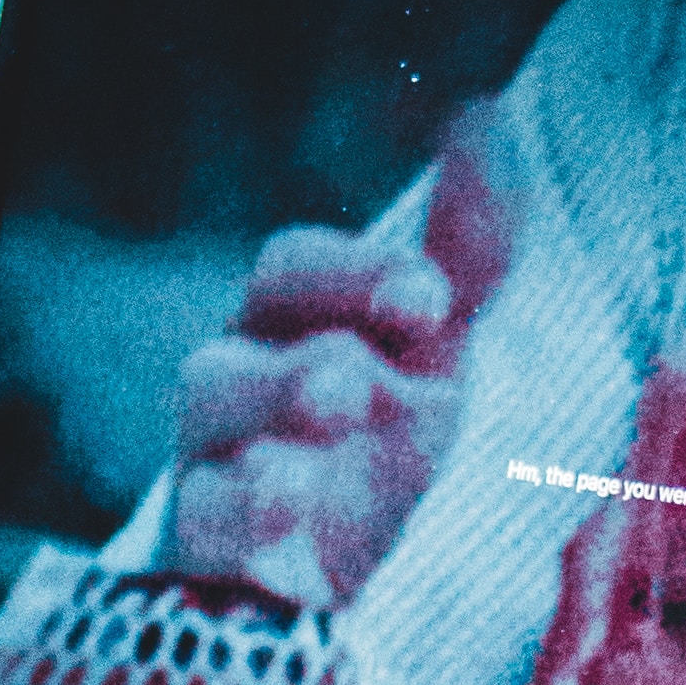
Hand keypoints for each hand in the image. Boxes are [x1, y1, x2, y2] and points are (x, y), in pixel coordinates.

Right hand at [170, 125, 511, 612]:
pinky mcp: (205, 546)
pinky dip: (240, 508)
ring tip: (339, 402)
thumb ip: (465, 249)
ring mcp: (212, 460)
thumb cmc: (378, 434)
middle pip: (237, 339)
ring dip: (273, 403)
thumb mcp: (434, 349)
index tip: (430, 299)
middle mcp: (237, 379)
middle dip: (303, 347)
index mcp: (290, 321)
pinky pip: (199, 519)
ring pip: (210, 415)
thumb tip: (486, 114)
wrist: (335, 569)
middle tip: (363, 369)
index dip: (356, 271)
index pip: (294, 270)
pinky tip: (288, 504)